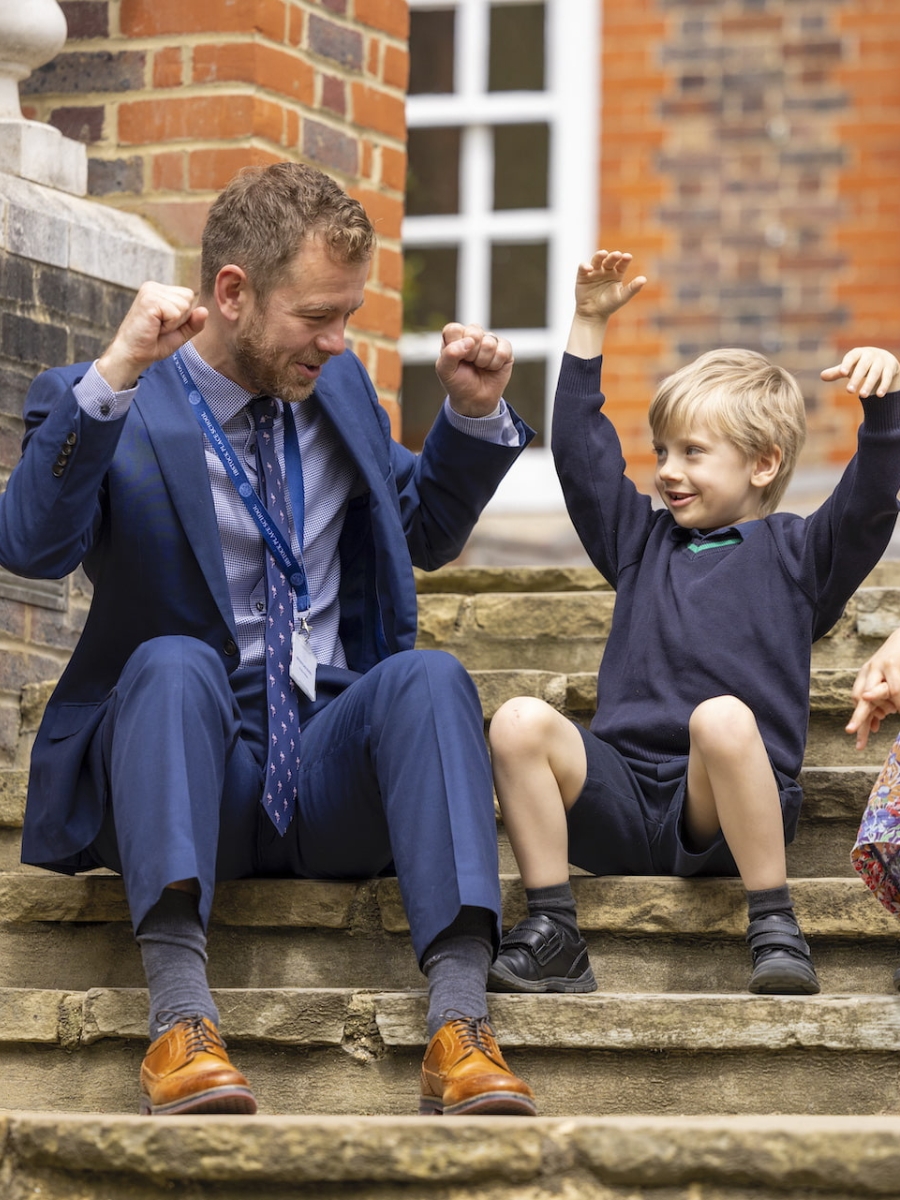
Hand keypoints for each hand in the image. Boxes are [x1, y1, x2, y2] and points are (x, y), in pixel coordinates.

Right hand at [96, 282, 207, 391]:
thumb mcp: (180, 333)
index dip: (183, 316)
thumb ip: (194, 323)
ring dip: (174, 323)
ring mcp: (150, 291)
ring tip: (156, 327)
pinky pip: (176, 313)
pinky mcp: (149, 300)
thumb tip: (205, 310)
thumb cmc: (152, 344)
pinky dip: (169, 326)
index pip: (189, 296)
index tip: (164, 325)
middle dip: (180, 318)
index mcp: (159, 290)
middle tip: (160, 327)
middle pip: (189, 298)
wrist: (132, 355)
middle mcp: (153, 287)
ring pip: (184, 305)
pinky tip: (154, 327)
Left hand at [436, 324, 513, 417]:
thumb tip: (469, 341)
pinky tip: (491, 368)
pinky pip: (502, 351)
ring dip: (483, 361)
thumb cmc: (458, 382)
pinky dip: (495, 364)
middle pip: (474, 332)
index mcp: (455, 336)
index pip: (454, 329)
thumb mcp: (444, 371)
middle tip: (469, 363)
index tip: (456, 359)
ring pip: (489, 343)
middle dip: (471, 354)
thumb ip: (449, 353)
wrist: (474, 400)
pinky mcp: (505, 348)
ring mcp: (490, 340)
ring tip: (480, 367)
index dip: (456, 345)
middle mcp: (473, 335)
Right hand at [566, 250, 646, 357]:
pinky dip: (585, 266)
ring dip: (599, 256)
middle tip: (617, 254)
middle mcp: (606, 270)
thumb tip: (644, 279)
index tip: (628, 257)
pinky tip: (589, 268)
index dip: (624, 260)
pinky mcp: (582, 275)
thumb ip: (633, 288)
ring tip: (603, 254)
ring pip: (597, 260)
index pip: (622, 264)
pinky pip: (583, 267)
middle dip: (613, 256)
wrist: (593, 315)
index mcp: (617, 274)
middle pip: (610, 260)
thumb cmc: (609, 305)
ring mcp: (594, 272)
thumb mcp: (622, 297)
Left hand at [821, 346, 899, 398]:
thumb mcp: (849, 367)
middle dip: (856, 378)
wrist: (884, 359)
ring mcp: (881, 361)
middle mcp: (870, 355)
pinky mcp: (890, 368)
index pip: (851, 357)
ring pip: (875, 372)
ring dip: (869, 384)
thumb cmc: (860, 364)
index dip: (847, 364)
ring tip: (862, 396)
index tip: (842, 373)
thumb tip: (822, 376)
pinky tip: (879, 395)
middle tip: (849, 391)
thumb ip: (837, 372)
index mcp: (858, 353)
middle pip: (863, 366)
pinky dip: (883, 385)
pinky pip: (887, 377)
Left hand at [846, 628, 899, 749]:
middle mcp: (870, 669)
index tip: (852, 732)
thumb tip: (873, 727)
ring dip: (894, 705)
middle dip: (858, 715)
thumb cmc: (896, 662)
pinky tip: (898, 706)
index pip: (856, 698)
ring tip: (897, 707)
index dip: (858, 716)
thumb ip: (879, 702)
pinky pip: (896, 689)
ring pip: (885, 693)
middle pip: (861, 697)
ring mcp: (883, 665)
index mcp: (865, 674)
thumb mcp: (884, 680)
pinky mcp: (893, 664)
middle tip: (850, 730)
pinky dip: (898, 700)